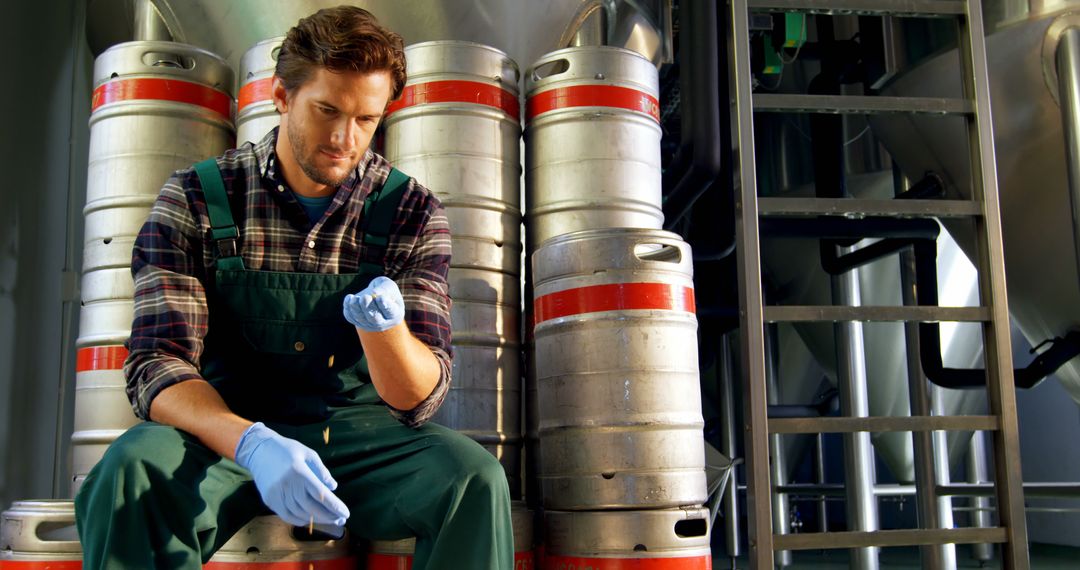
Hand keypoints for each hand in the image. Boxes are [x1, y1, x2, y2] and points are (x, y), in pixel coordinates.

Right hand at [234, 422, 349, 528]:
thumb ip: (322, 471)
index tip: (345, 513)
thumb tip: (333, 487)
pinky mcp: (269, 500)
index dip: (334, 506)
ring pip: (300, 514)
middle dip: (329, 516)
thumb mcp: (308, 453)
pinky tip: (311, 519)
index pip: (320, 494)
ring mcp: (277, 494)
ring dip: (317, 520)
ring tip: (329, 520)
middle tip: (341, 519)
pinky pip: (286, 516)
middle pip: (311, 507)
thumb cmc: (287, 450)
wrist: (259, 450)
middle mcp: (287, 484)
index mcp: (299, 471)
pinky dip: (300, 520)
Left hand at [343, 276, 404, 332]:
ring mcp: (370, 325)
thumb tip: (374, 293)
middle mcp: (384, 323)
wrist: (375, 296)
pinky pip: (351, 318)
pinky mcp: (358, 323)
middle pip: (375, 319)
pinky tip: (349, 298)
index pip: (390, 312)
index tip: (380, 298)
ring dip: (356, 308)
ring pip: (361, 319)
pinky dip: (348, 308)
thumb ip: (384, 289)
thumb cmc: (385, 290)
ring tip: (354, 298)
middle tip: (365, 297)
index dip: (385, 306)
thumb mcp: (388, 285)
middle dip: (368, 308)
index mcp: (395, 314)